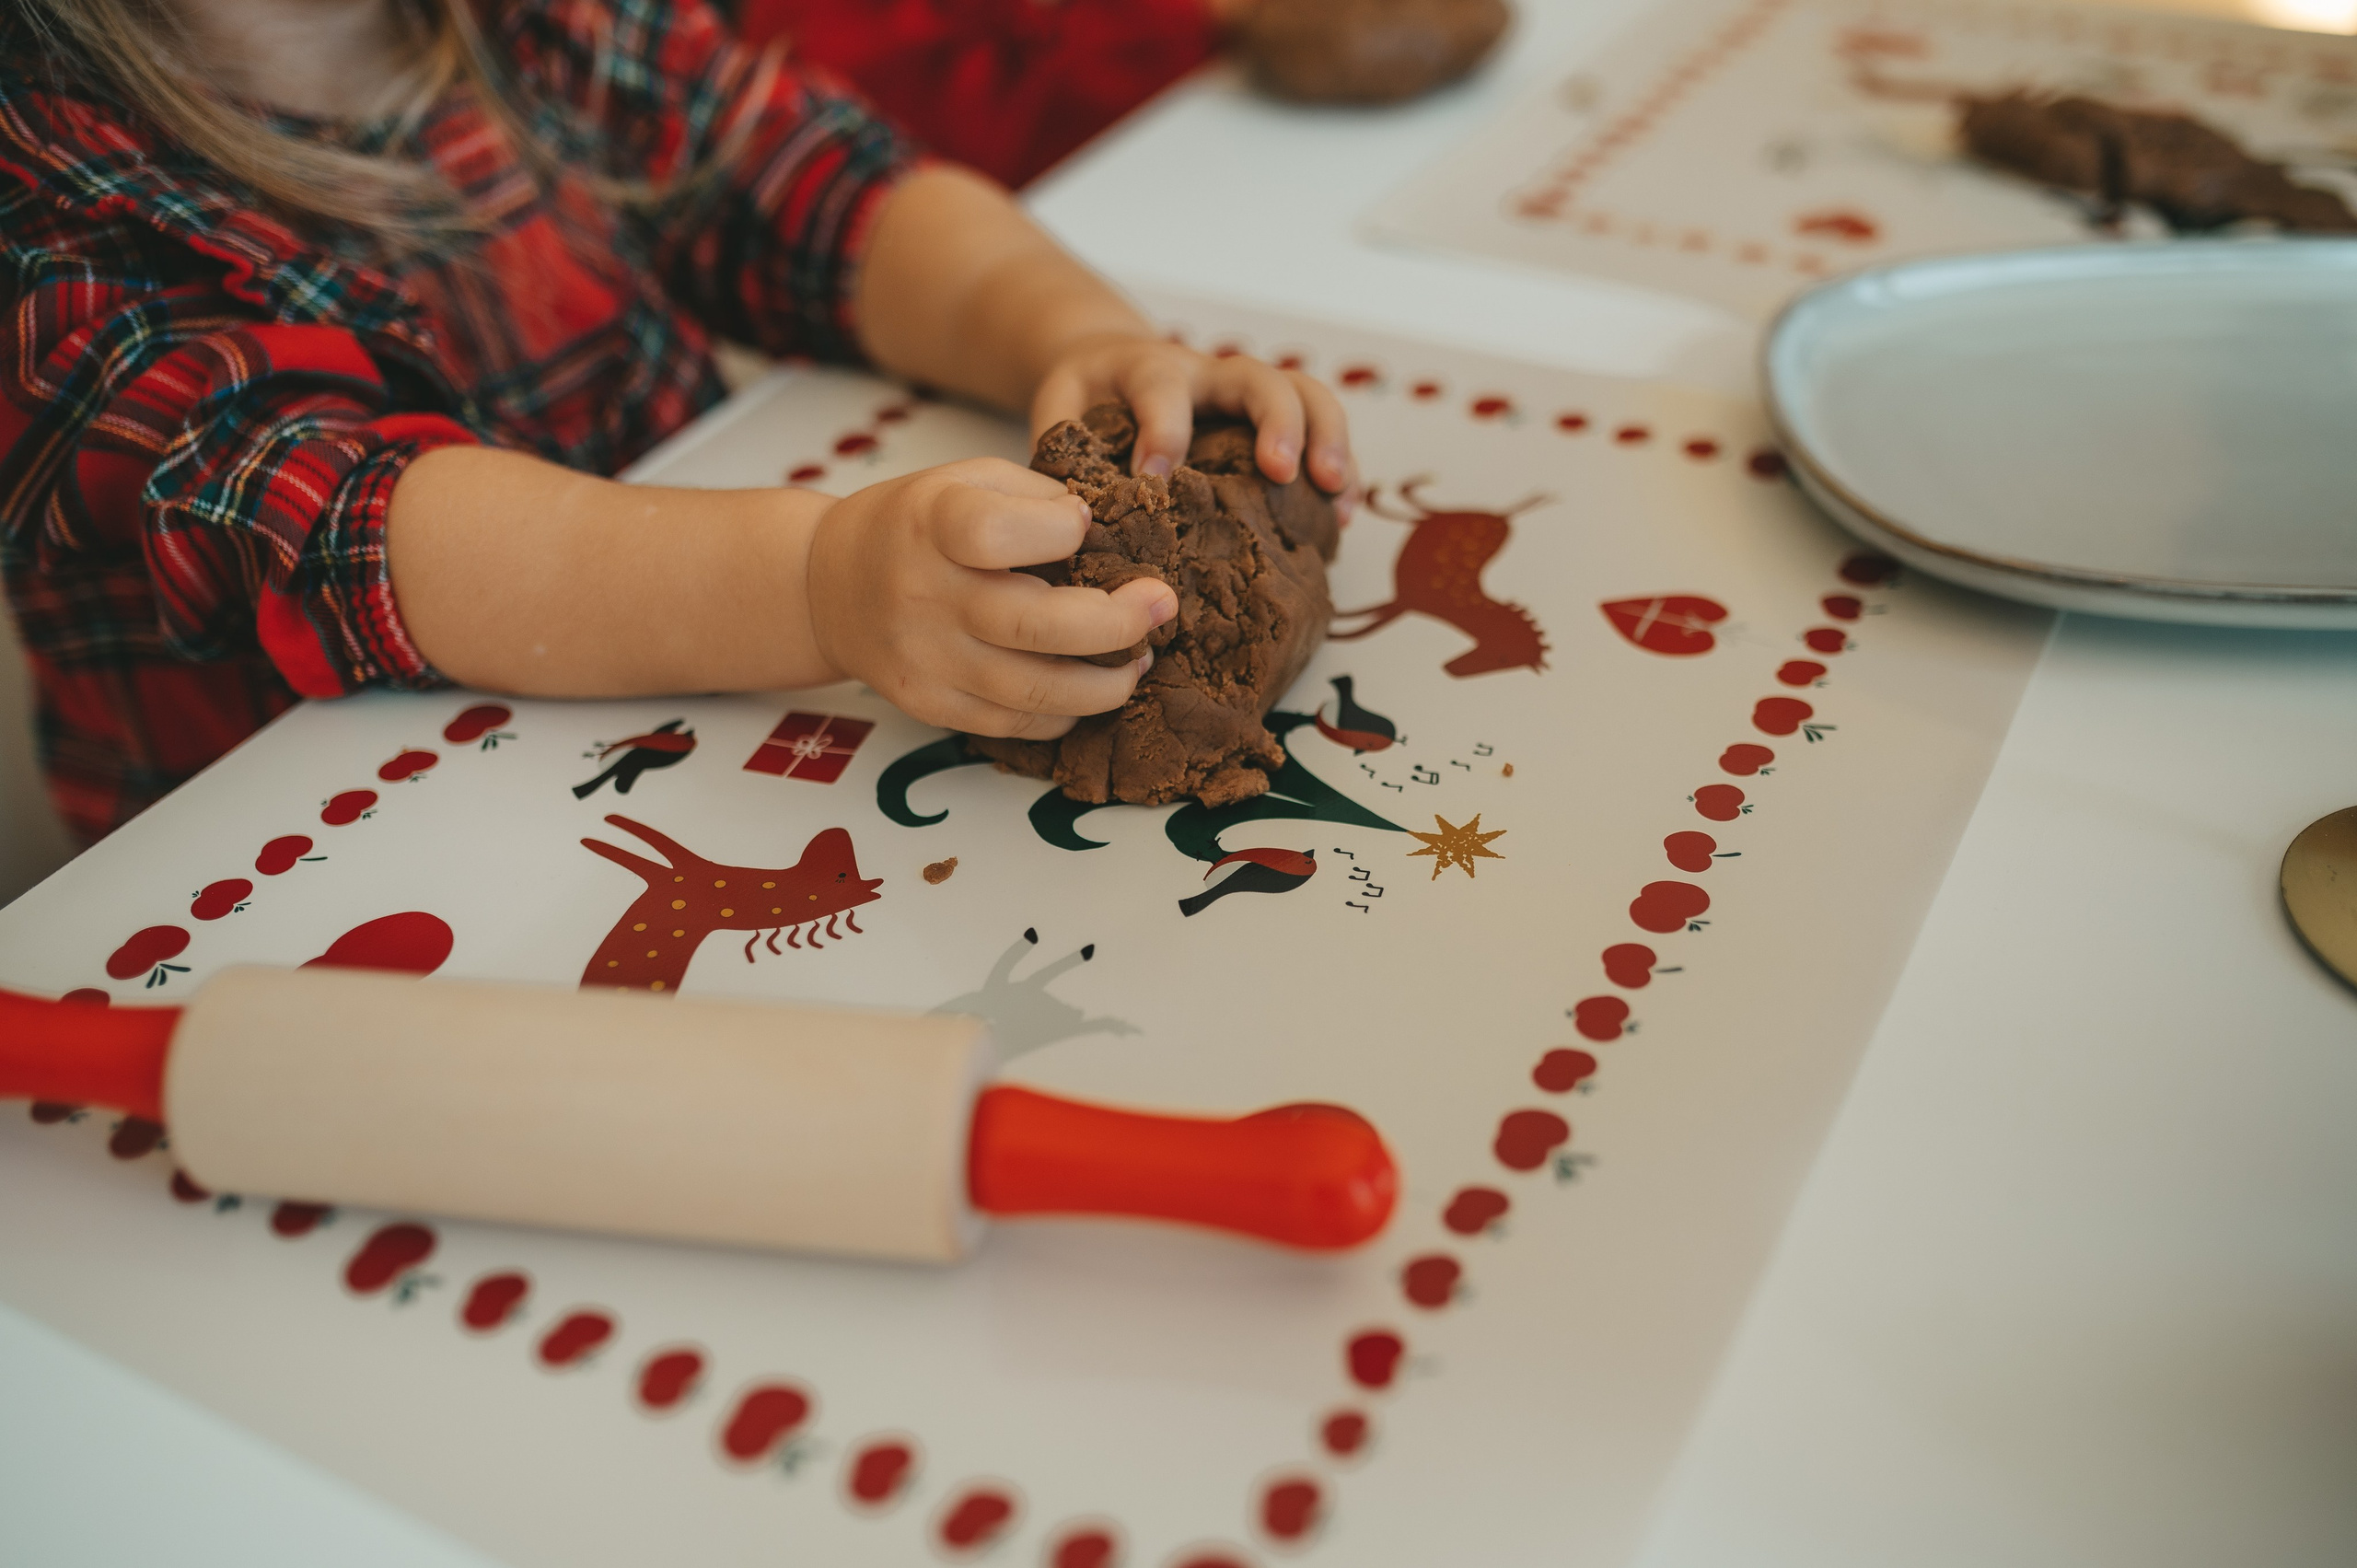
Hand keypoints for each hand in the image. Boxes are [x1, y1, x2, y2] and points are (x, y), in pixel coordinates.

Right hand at [805, 459, 1179, 738]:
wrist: (828, 585)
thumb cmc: (916, 523)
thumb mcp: (965, 479)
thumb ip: (1036, 496)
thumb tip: (1116, 530)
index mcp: (931, 524)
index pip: (995, 534)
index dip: (1059, 529)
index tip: (1083, 524)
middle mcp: (923, 594)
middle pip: (1033, 625)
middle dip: (1116, 623)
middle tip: (1161, 607)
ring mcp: (924, 658)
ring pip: (1033, 690)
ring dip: (1105, 683)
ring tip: (1139, 659)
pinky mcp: (929, 704)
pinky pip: (1013, 722)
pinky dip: (1064, 712)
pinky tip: (1088, 687)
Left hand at [1031, 334, 1358, 519]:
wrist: (1110, 364)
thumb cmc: (1085, 401)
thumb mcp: (1059, 414)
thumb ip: (1063, 456)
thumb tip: (1068, 523)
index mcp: (1147, 370)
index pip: (1162, 389)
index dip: (1163, 431)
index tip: (1156, 479)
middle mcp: (1207, 374)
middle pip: (1257, 378)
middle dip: (1276, 423)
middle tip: (1282, 473)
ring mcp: (1247, 394)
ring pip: (1304, 394)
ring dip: (1327, 440)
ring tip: (1332, 493)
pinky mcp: (1272, 418)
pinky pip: (1320, 429)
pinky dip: (1339, 469)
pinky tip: (1339, 515)